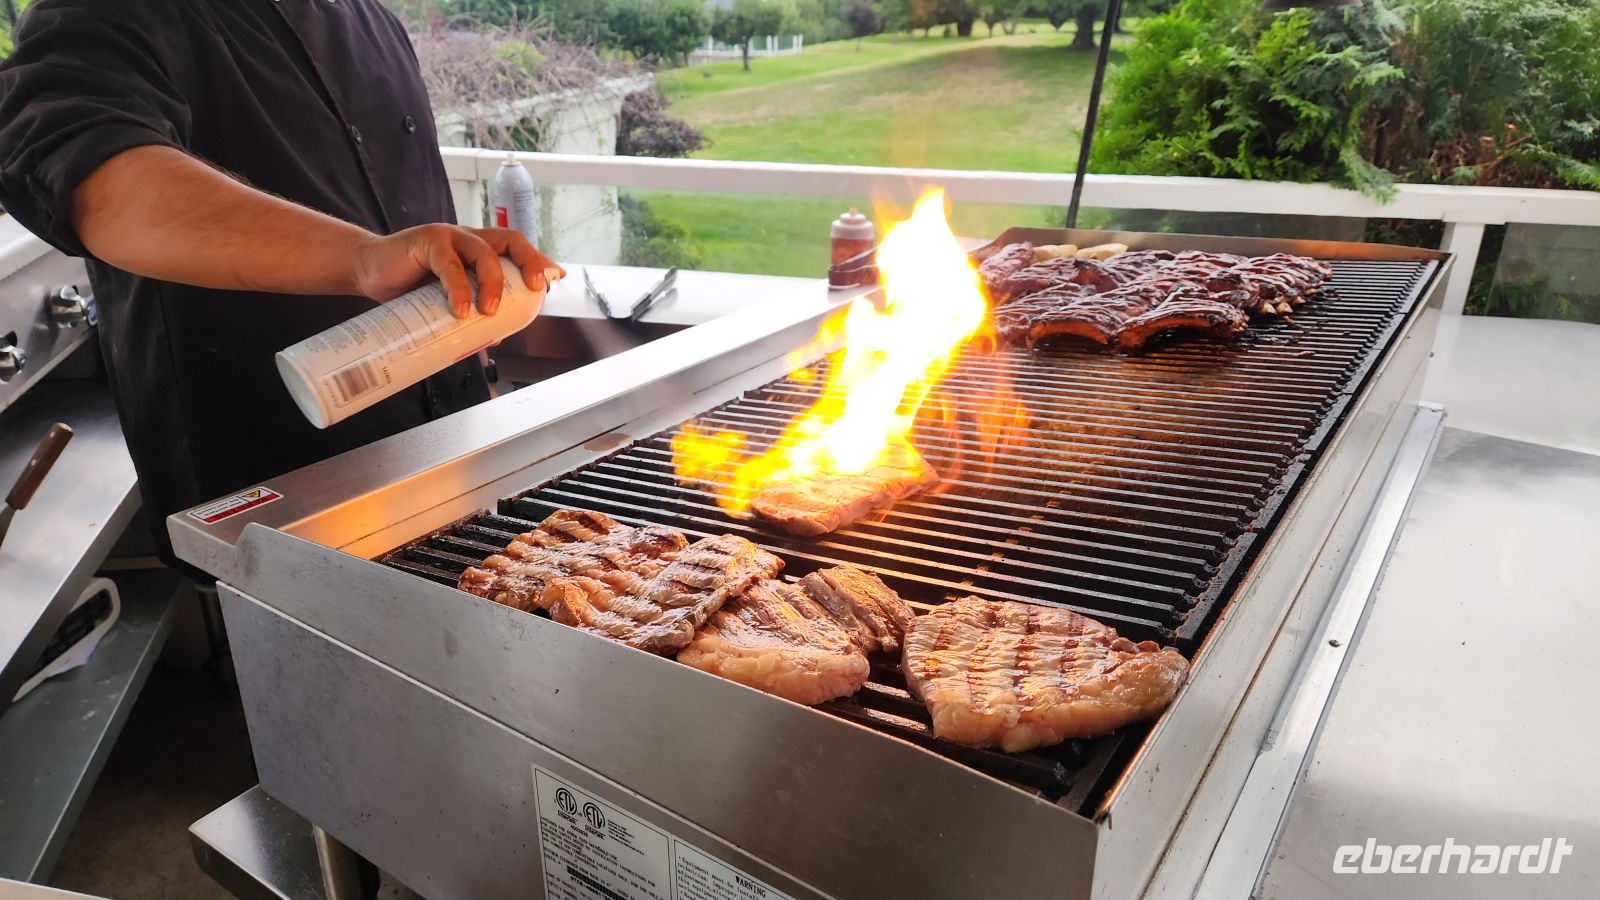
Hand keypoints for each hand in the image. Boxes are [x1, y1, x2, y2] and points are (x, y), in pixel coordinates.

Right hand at [353, 224, 563, 316]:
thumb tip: (494, 339)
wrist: (369, 271)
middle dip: (529, 263)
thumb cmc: (410, 286)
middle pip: (510, 241)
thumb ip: (469, 312)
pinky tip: (458, 309)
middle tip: (532, 290)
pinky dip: (457, 287)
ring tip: (488, 311)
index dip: (537, 260)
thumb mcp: (447, 299)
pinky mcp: (426, 241)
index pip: (517, 248)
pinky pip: (448, 262)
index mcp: (480, 250)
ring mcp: (449, 237)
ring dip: (492, 282)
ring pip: (484, 251)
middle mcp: (469, 239)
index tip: (554, 279)